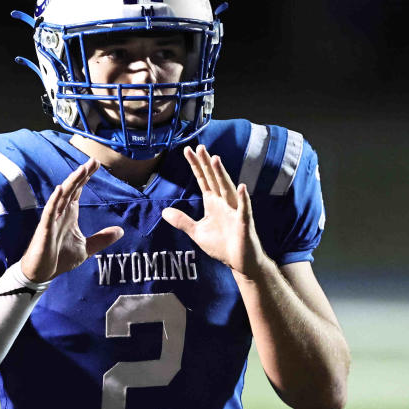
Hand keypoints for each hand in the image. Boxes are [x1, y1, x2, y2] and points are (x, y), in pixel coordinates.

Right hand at [20, 160, 123, 282]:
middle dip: (82, 174)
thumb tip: (120, 231)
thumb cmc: (60, 259)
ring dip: (71, 183)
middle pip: (72, 189)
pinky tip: (60, 189)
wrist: (42, 274)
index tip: (97, 164)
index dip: (86, 177)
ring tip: (81, 169)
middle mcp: (61, 213)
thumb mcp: (87, 248)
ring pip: (62, 197)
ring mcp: (52, 220)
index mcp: (70, 215)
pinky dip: (54, 201)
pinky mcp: (45, 229)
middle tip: (93, 161)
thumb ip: (102, 238)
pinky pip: (49, 212)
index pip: (78, 191)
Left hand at [161, 145, 266, 277]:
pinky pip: (244, 209)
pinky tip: (241, 187)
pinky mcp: (244, 222)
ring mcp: (235, 210)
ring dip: (221, 174)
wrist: (240, 262)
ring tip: (215, 159)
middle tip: (199, 147)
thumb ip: (182, 221)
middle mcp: (224, 202)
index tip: (188, 150)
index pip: (203, 180)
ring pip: (227, 188)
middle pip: (214, 179)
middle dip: (206, 164)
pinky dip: (243, 198)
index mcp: (213, 203)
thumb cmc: (221, 245)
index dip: (196, 166)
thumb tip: (164, 212)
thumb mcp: (197, 232)